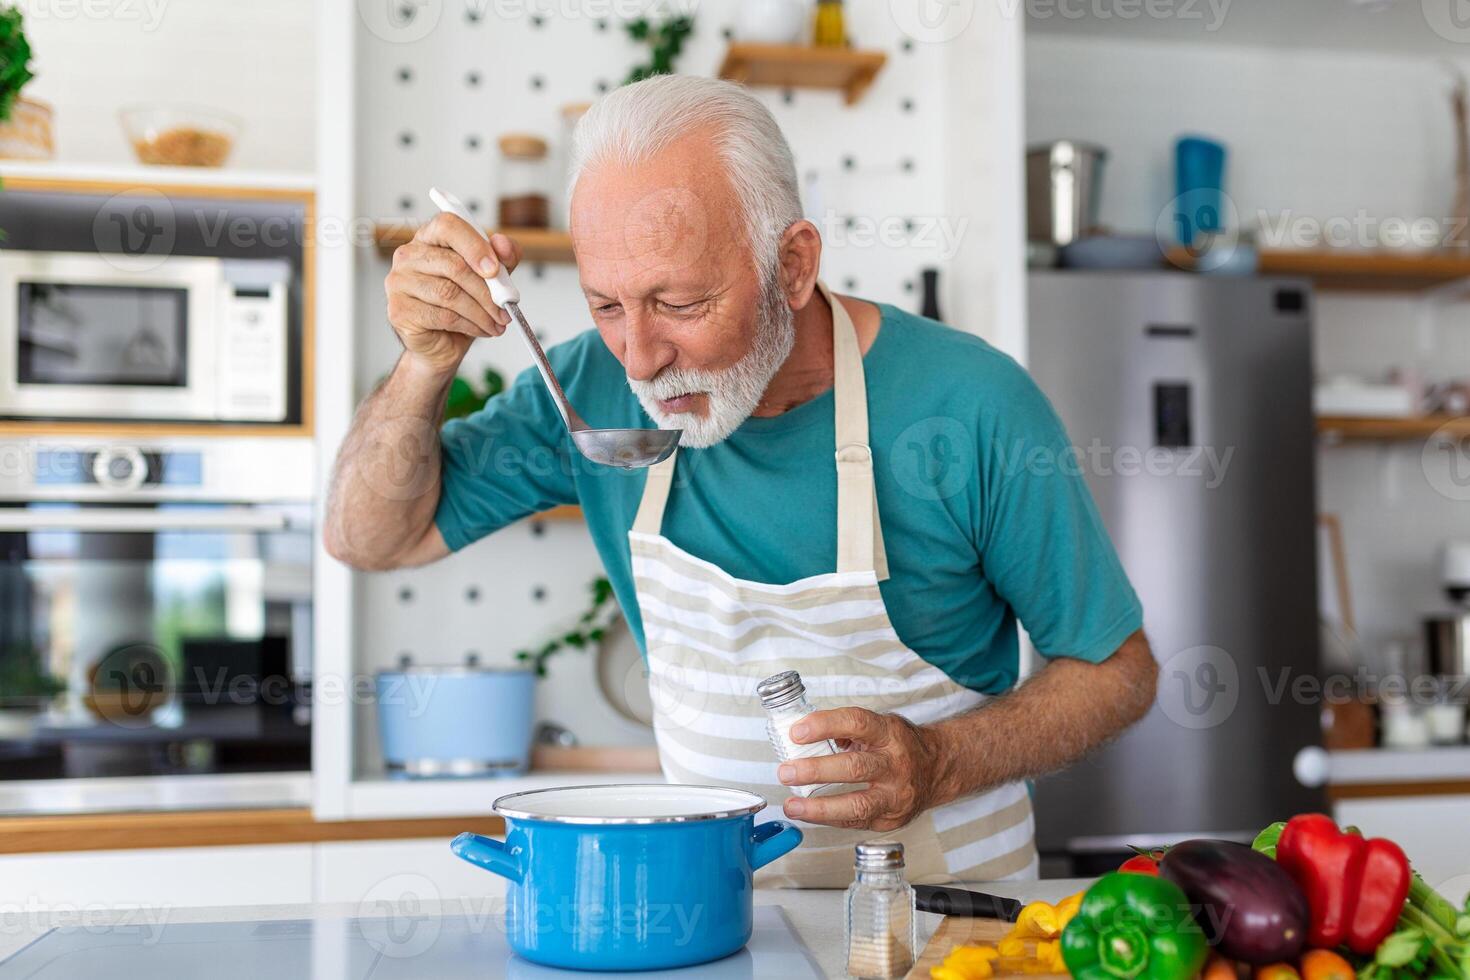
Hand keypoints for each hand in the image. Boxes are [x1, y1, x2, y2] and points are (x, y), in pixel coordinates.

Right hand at [385, 213, 522, 374]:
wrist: (441, 343)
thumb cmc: (461, 305)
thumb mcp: (490, 277)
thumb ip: (501, 257)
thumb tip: (503, 244)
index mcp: (429, 238)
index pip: (448, 226)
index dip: (474, 245)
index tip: (495, 268)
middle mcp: (408, 256)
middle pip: (454, 265)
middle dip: (488, 290)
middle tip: (506, 305)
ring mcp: (399, 283)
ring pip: (450, 293)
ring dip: (482, 312)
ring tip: (497, 321)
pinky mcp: (400, 311)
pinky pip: (443, 316)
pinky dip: (470, 325)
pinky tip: (480, 329)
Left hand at [777, 707, 949, 831]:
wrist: (936, 769)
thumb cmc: (899, 745)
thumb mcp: (880, 726)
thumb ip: (846, 730)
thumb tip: (804, 737)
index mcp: (889, 733)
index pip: (856, 723)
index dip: (824, 725)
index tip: (797, 732)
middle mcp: (896, 764)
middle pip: (854, 767)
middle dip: (816, 771)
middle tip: (786, 772)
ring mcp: (896, 795)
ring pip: (858, 804)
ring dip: (819, 807)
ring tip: (792, 805)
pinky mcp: (892, 819)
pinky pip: (856, 821)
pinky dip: (829, 818)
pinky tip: (809, 814)